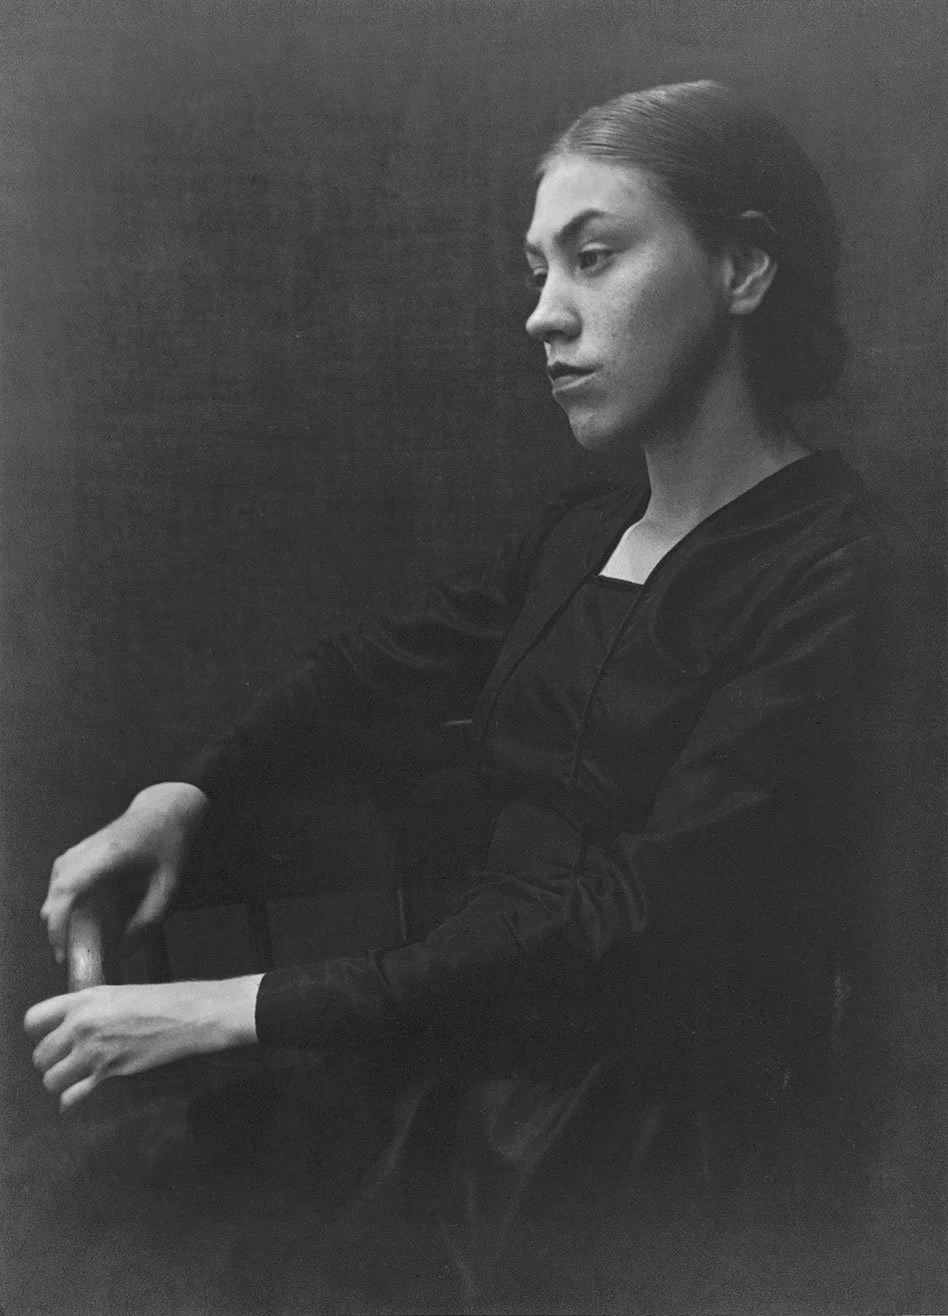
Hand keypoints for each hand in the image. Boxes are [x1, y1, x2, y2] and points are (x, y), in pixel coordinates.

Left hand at [24, 975, 261, 1109]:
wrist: (189, 1014)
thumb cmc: (159, 1000)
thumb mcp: (117, 995)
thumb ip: (89, 1010)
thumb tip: (72, 1028)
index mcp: (82, 1000)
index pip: (33, 1020)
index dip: (38, 1033)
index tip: (51, 1038)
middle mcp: (81, 1024)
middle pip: (40, 1054)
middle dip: (50, 1062)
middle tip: (66, 1062)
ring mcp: (93, 1049)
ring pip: (51, 1078)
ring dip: (59, 1082)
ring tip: (72, 1079)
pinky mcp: (107, 1071)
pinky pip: (72, 1095)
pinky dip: (69, 1101)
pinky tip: (74, 1100)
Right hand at [41, 782, 209, 963]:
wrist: (165, 810)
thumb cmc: (168, 845)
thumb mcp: (169, 885)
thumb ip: (149, 918)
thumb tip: (125, 949)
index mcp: (108, 856)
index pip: (70, 890)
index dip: (60, 922)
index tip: (63, 949)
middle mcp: (86, 850)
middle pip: (55, 891)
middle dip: (56, 926)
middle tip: (69, 953)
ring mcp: (80, 847)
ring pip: (54, 885)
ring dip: (58, 913)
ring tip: (72, 938)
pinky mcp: (80, 849)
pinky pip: (60, 877)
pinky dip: (62, 899)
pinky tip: (75, 915)